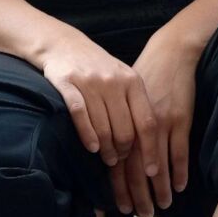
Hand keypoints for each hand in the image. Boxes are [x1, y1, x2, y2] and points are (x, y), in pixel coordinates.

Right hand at [41, 29, 159, 177]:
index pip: (146, 122)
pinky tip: (91, 147)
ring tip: (106, 157)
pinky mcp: (68, 84)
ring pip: (103, 128)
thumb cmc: (99, 68)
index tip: (152, 171)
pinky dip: (87, 136)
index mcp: (132, 81)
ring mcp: (90, 82)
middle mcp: (113, 81)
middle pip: (124, 130)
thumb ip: (135, 105)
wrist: (66, 45)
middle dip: (123, 153)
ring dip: (105, 150)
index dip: (150, 149)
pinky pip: (80, 116)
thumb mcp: (124, 79)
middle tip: (119, 160)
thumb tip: (149, 144)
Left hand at [107, 27, 199, 216]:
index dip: (119, 185)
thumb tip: (109, 147)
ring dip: (161, 188)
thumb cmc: (145, 74)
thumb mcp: (125, 97)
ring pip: (158, 164)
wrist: (169, 52)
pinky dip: (180, 171)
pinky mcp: (180, 119)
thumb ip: (118, 121)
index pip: (119, 160)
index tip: (122, 206)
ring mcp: (161, 123)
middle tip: (142, 214)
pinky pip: (179, 151)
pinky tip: (180, 186)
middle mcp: (138, 125)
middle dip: (139, 193)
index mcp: (123, 120)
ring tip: (162, 206)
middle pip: (136, 167)